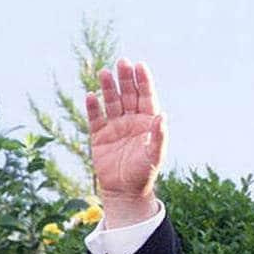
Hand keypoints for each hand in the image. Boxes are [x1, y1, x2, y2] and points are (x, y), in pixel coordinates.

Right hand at [86, 58, 166, 227]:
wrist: (124, 192)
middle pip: (128, 95)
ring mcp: (114, 126)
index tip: (140, 66)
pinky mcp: (98, 135)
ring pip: (111, 102)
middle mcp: (131, 121)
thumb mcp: (154, 155)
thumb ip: (159, 136)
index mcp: (147, 122)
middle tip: (122, 62)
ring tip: (105, 73)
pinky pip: (95, 117)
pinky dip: (92, 107)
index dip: (143, 81)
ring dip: (108, 88)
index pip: (146, 97)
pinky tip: (90, 96)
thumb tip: (163, 115)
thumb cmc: (143, 173)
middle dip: (125, 79)